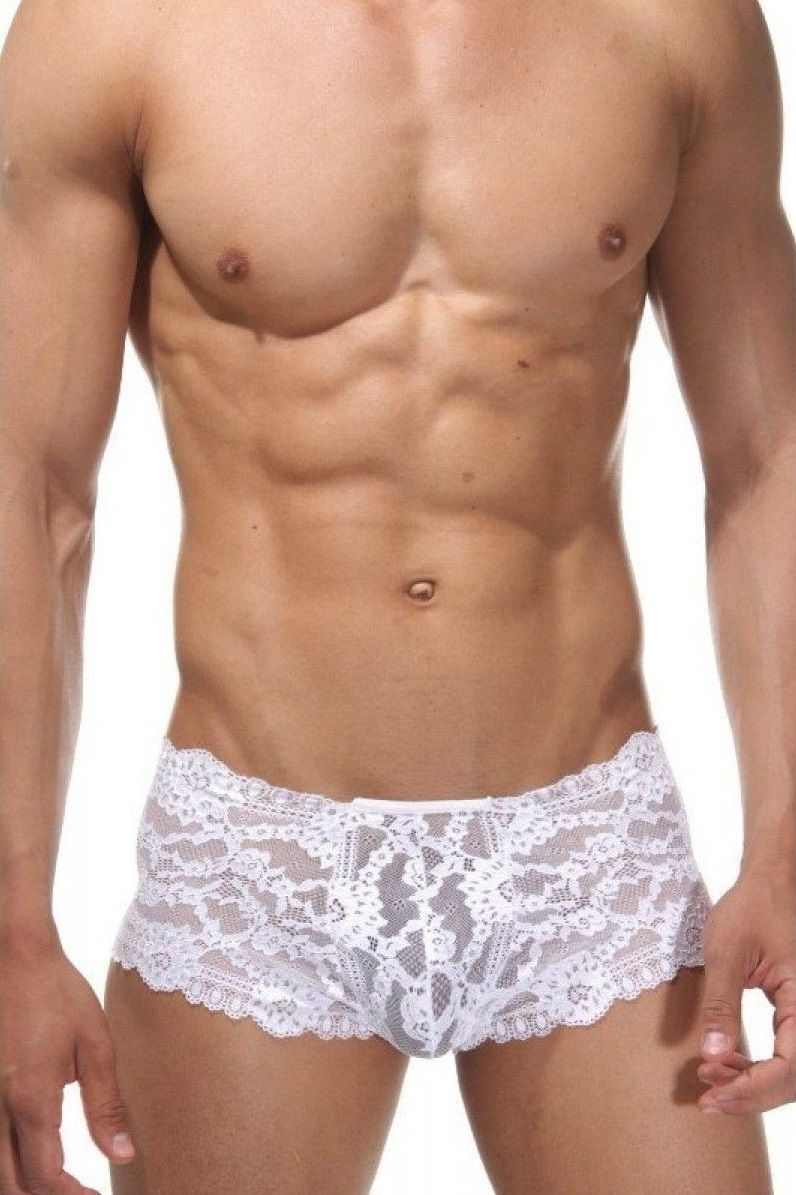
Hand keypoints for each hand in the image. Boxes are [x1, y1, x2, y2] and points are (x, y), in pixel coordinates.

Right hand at [0, 942, 134, 1194]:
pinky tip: (26, 1160)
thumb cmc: (57, 993)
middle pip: (9, 1186)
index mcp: (30, 1099)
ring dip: (20, 1186)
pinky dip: (4, 1163)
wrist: (14, 955)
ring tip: (56, 1184)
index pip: (45, 1177)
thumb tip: (122, 1155)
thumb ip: (106, 1104)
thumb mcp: (94, 1044)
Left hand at [697, 865, 795, 1114]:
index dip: (753, 1088)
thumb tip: (711, 1055)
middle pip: (794, 1079)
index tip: (714, 1093)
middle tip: (707, 1097)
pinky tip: (722, 1062)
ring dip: (753, 1084)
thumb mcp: (726, 952)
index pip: (790, 1065)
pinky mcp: (794, 1014)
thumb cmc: (751, 909)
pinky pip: (784, 1055)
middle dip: (751, 1094)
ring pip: (790, 1072)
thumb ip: (720, 1004)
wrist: (768, 885)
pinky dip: (756, 1067)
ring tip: (709, 1078)